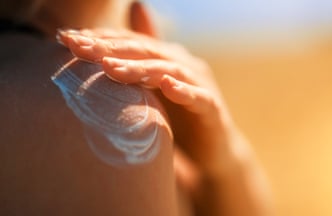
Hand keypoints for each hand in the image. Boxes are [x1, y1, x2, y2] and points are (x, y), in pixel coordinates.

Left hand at [56, 28, 246, 176]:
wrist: (211, 150)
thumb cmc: (177, 118)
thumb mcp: (151, 93)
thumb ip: (135, 68)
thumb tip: (111, 47)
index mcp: (166, 58)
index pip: (131, 42)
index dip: (102, 38)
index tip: (67, 39)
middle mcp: (184, 65)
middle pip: (147, 51)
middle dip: (112, 49)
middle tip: (80, 47)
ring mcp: (200, 84)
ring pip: (169, 70)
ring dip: (141, 68)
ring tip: (110, 69)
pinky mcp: (213, 109)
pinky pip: (199, 97)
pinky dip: (184, 91)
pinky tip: (166, 87)